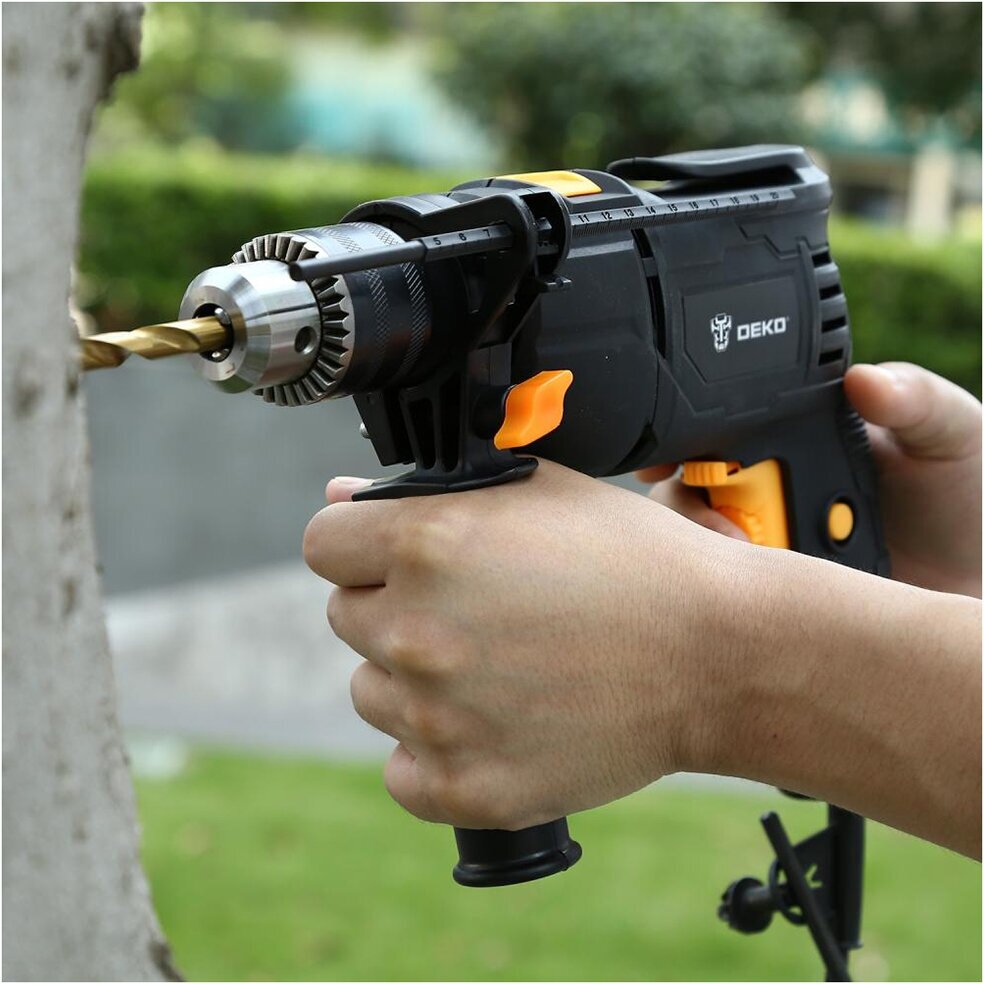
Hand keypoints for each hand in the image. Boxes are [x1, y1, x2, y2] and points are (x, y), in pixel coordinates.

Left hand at [303, 461, 744, 829]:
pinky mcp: (464, 788)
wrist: (716, 655)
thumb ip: (424, 494)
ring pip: (372, 693)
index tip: (397, 557)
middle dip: (395, 609)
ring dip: (414, 682)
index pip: (324, 543)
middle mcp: (417, 630)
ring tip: (499, 668)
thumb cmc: (633, 563)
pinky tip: (496, 724)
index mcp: (428, 544)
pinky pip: (403, 770)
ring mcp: (436, 718)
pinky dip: (436, 753)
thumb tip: (342, 494)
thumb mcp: (535, 493)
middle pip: (347, 617)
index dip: (361, 546)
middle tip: (476, 613)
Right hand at [640, 363, 981, 597]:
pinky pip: (735, 595)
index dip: (684, 443)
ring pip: (703, 545)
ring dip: (712, 553)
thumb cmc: (970, 501)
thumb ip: (916, 399)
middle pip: (692, 490)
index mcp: (798, 439)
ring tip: (746, 561)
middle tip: (720, 528)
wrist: (981, 585)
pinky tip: (753, 598)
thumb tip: (863, 377)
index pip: (722, 431)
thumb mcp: (953, 435)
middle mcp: (770, 490)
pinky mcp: (774, 597)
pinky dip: (733, 595)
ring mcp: (768, 545)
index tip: (665, 461)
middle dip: (688, 507)